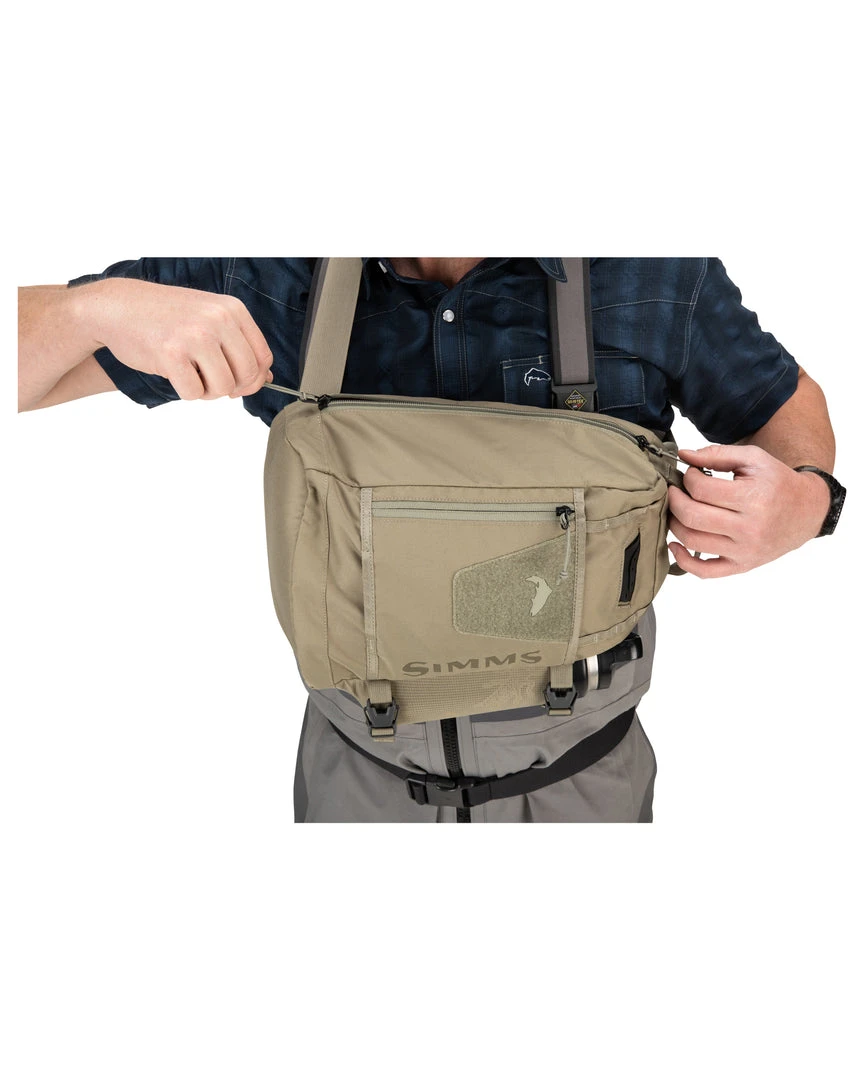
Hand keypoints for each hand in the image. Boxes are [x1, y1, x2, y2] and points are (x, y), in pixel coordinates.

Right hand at [85, 278, 273, 399]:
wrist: (118, 307)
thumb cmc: (165, 316)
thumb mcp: (209, 319)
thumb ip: (238, 345)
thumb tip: (266, 377)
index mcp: (232, 310)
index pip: (263, 357)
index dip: (253, 378)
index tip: (236, 382)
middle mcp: (218, 319)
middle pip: (246, 376)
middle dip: (230, 387)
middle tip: (209, 379)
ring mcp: (195, 335)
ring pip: (223, 387)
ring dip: (206, 391)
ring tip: (190, 373)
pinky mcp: (171, 353)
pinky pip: (193, 393)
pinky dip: (185, 391)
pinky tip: (174, 373)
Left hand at [667, 444, 830, 577]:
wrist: (806, 511)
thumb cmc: (777, 482)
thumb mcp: (754, 459)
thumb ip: (717, 454)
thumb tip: (684, 455)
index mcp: (754, 498)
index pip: (702, 490)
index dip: (688, 479)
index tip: (689, 474)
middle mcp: (750, 528)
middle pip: (693, 516)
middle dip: (675, 500)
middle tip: (675, 491)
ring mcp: (745, 550)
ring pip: (693, 541)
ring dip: (674, 524)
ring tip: (677, 510)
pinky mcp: (742, 566)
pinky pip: (704, 571)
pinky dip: (683, 560)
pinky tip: (676, 544)